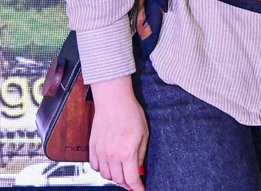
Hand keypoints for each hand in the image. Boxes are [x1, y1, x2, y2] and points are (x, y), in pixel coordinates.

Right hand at [88, 76, 146, 190]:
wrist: (113, 102)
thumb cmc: (131, 115)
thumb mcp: (144, 135)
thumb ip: (140, 154)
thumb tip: (139, 169)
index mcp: (127, 153)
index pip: (131, 179)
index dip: (137, 188)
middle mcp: (112, 156)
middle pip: (118, 180)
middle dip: (127, 184)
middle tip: (133, 182)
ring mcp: (100, 153)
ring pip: (105, 175)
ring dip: (114, 177)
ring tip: (122, 172)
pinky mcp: (92, 148)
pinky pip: (95, 167)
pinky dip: (102, 169)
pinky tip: (109, 164)